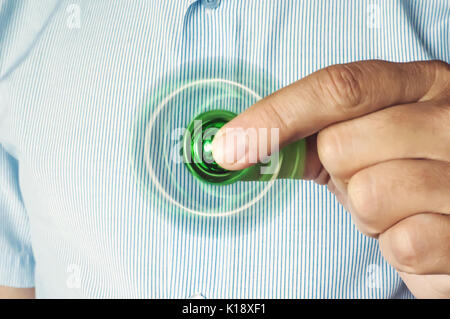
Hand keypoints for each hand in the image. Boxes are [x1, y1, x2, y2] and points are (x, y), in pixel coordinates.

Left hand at [212, 60, 449, 297]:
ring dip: (370, 215)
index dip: (276, 116)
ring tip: (397, 207)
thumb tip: (234, 145)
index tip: (229, 146)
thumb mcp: (366, 139)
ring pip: (369, 196)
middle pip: (341, 145)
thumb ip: (308, 134)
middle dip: (341, 173)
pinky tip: (417, 230)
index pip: (339, 88)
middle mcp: (449, 120)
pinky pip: (402, 244)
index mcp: (421, 85)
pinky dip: (396, 246)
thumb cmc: (403, 170)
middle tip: (370, 177)